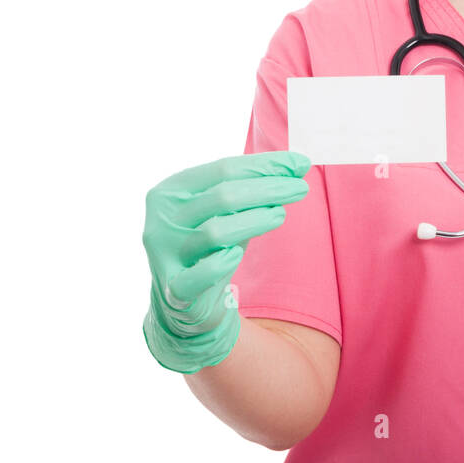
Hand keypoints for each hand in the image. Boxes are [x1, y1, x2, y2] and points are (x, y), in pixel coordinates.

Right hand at [142, 150, 311, 372]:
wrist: (188, 298)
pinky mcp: (173, 290)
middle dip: (267, 188)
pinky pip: (196, 277)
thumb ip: (257, 187)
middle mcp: (163, 220)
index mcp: (171, 191)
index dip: (264, 165)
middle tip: (300, 188)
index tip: (300, 164)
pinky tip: (235, 255)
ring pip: (215, 231)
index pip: (223, 169)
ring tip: (281, 215)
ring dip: (254, 221)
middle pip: (223, 196)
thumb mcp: (232, 212)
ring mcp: (165, 255)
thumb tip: (298, 164)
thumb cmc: (213, 244)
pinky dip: (217, 265)